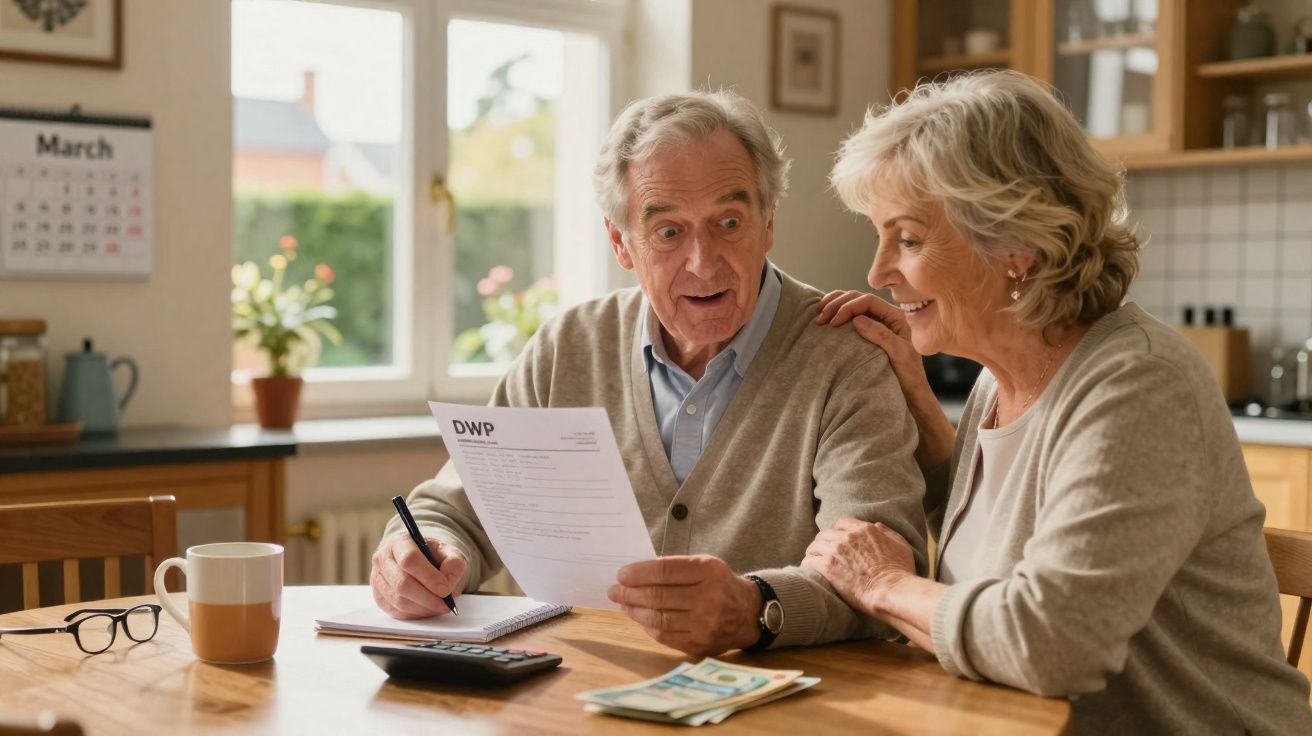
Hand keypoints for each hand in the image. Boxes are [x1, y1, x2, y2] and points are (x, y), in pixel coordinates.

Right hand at [370, 531, 466, 618]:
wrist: (422, 561)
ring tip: (439, 606)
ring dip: (423, 608)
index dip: (429, 577)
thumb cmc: (434, 556)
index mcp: (400, 541)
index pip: (409, 559)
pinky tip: (428, 609)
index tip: (445, 589)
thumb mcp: (449, 552)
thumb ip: (454, 563)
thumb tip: (448, 582)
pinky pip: (396, 611)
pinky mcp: (379, 597)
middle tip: (446, 604)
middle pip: (402, 583)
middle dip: (427, 598)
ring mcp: (378, 579)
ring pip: (398, 600)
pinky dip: (415, 614)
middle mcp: (383, 559)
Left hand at [608, 555, 761, 656]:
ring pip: (658, 618)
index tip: (621, 575)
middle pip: (658, 596)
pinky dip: (648, 626)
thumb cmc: (719, 584)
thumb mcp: (704, 565)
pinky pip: (665, 636)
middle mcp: (709, 599)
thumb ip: (674, 568)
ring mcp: (705, 625)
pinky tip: (641, 618)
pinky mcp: (700, 645)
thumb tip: (636, 574)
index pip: (664, 572)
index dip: (638, 573)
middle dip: (630, 593)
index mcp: (708, 572)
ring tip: (624, 604)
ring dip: (635, 611)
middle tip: (615, 591)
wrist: (749, 614)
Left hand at [802, 517, 916, 617]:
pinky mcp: (827, 566)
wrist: (892, 591)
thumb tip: (877, 524)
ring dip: (813, 553)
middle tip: (822, 553)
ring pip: (814, 546)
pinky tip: (809, 571)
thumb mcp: (901, 546)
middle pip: (825, 533)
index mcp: (865, 529)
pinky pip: (809, 561)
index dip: (837, 531)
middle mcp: (848, 536)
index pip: (842, 522)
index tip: (836, 540)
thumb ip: (888, 533)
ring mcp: (836, 550)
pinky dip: (808, 565)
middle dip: (823, 542)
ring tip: (813, 561)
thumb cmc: (901, 572)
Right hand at [815, 290, 926, 394]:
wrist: (911, 394)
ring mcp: (877, 324)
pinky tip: (826, 320)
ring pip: (853, 305)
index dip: (848, 307)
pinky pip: (851, 318)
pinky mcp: (869, 333)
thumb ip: (881, 334)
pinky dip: (837, 315)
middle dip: (837, 304)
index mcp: (897, 316)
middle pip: (858, 299)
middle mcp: (887, 316)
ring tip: (819, 315)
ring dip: (834, 306)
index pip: (868, 301)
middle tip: (820, 319)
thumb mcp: (899, 354)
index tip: (833, 322)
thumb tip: (856, 319)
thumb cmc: (909, 376)